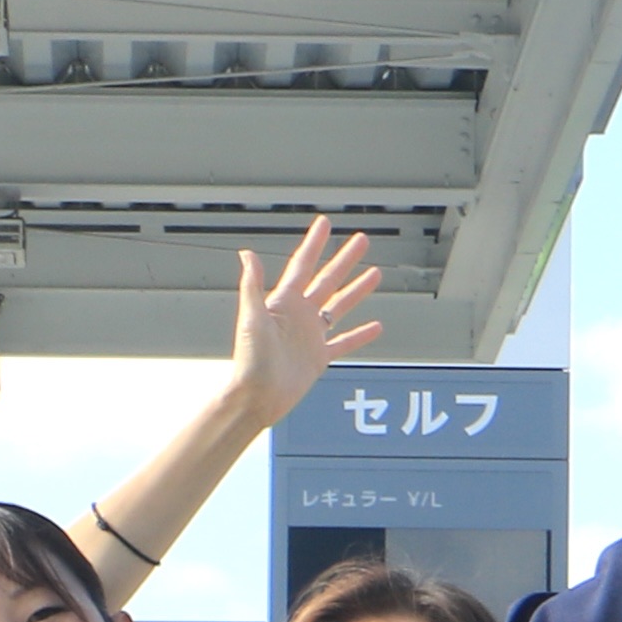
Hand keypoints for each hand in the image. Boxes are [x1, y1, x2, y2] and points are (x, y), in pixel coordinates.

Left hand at [224, 216, 383, 426]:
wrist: (256, 397)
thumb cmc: (250, 361)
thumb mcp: (251, 318)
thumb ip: (252, 285)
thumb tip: (246, 253)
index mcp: (284, 303)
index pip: (303, 265)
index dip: (315, 244)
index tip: (325, 223)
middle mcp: (299, 315)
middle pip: (328, 280)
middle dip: (345, 260)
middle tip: (361, 241)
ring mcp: (311, 336)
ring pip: (340, 307)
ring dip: (357, 290)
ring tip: (374, 274)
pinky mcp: (319, 358)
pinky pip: (344, 342)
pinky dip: (360, 335)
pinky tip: (375, 326)